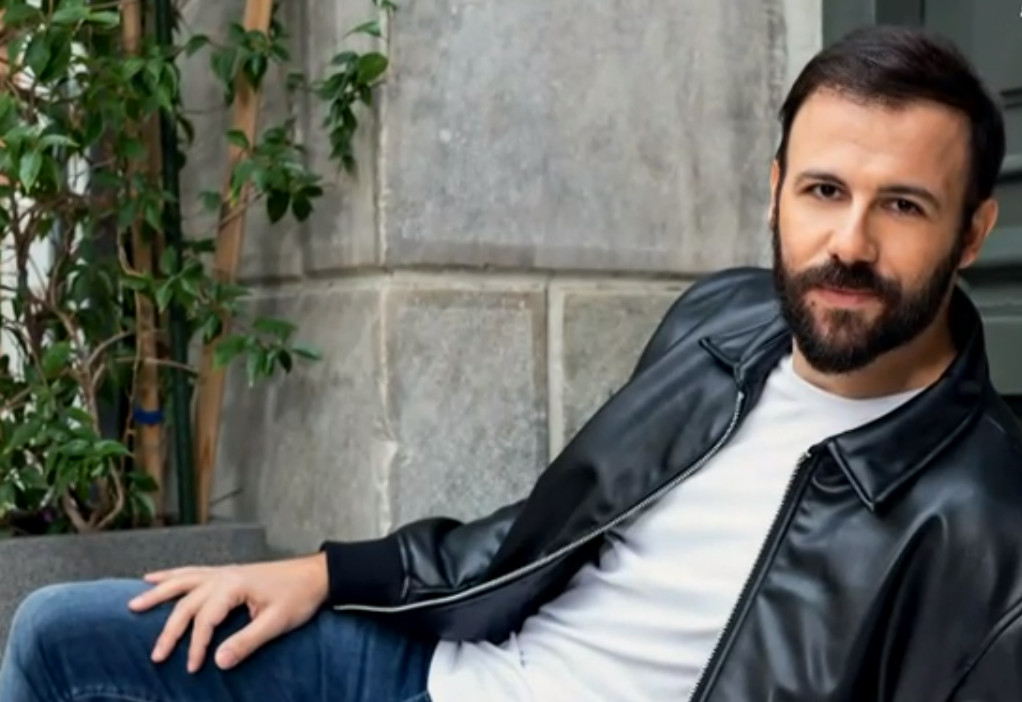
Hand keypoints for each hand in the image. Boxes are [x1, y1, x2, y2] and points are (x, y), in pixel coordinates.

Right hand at [127, 553, 328, 672]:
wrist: (316, 574)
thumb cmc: (298, 597)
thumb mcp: (275, 623)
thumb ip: (246, 642)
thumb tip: (217, 661)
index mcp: (234, 586)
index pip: (205, 619)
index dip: (197, 645)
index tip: (194, 667)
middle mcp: (224, 575)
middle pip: (187, 602)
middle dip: (170, 629)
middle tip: (156, 656)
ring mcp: (224, 571)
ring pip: (183, 581)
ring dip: (158, 593)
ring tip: (134, 604)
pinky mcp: (228, 572)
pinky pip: (192, 572)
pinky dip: (172, 575)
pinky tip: (155, 577)